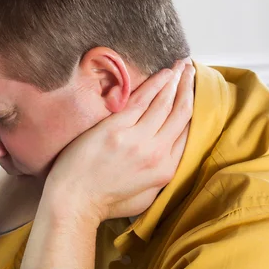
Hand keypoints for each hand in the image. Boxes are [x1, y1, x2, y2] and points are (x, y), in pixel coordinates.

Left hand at [43, 61, 194, 223]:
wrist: (74, 201)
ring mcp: (137, 140)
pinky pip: (142, 100)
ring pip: (165, 103)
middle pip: (181, 114)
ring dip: (176, 81)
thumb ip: (161, 178)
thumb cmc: (104, 201)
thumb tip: (169, 158)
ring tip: (182, 66)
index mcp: (165, 171)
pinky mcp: (116, 129)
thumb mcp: (144, 197)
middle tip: (191, 71)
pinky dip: (156, 84)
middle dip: (188, 88)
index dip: (193, 109)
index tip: (194, 93)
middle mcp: (157, 154)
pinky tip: (164, 73)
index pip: (187, 133)